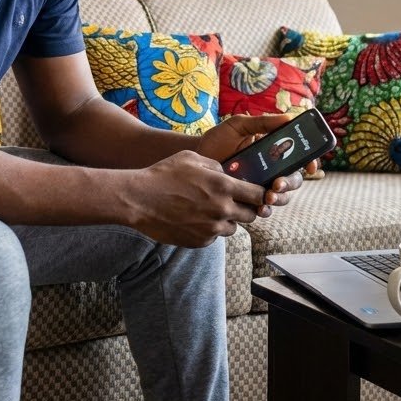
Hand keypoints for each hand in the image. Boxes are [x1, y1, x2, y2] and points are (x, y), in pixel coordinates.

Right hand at [123, 150, 271, 247]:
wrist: (139, 199)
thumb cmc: (163, 174)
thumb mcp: (191, 158)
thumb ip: (215, 165)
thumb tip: (227, 173)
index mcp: (223, 186)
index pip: (259, 195)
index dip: (261, 194)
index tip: (259, 194)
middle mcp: (221, 209)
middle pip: (251, 215)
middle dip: (246, 208)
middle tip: (234, 202)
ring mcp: (211, 229)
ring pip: (232, 228)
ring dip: (226, 220)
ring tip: (207, 209)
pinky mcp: (200, 242)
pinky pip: (213, 237)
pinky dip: (208, 229)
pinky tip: (192, 218)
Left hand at [196, 113, 316, 209]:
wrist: (196, 158)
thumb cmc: (218, 139)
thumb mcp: (238, 125)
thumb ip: (262, 123)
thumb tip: (289, 118)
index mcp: (273, 150)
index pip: (299, 156)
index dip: (310, 161)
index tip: (311, 166)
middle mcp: (271, 169)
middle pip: (294, 178)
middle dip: (290, 183)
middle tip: (277, 183)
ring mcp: (260, 185)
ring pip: (282, 196)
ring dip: (280, 198)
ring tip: (268, 197)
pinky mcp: (248, 199)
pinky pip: (263, 208)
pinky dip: (265, 210)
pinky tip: (260, 209)